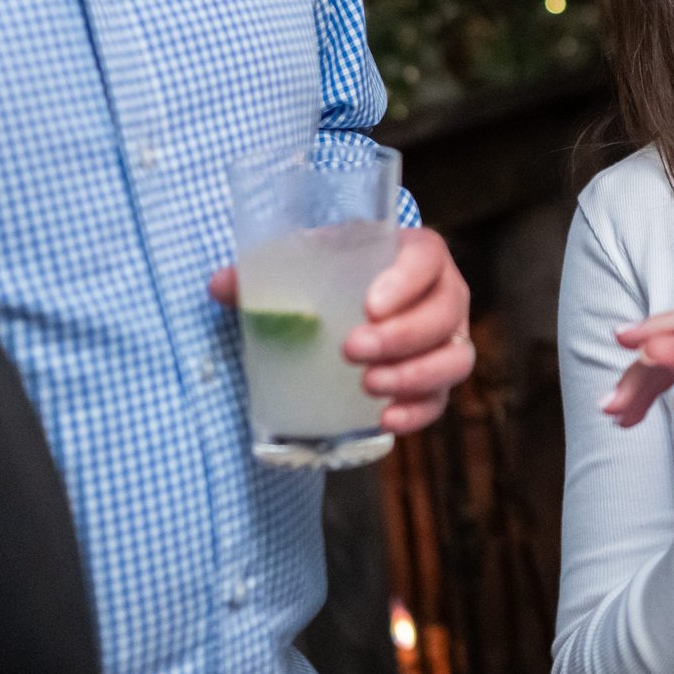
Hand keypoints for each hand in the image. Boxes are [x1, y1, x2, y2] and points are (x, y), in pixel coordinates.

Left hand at [209, 227, 474, 434]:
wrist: (364, 295)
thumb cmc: (340, 272)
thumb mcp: (311, 262)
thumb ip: (267, 272)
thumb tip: (219, 285)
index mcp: (418, 253)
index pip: (428, 257)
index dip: (406, 281)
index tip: (369, 304)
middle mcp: (445, 294)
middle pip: (443, 314)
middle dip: (401, 336)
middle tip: (351, 350)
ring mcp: (448, 339)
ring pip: (454, 359)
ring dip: (414, 375)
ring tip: (369, 386)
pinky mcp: (439, 378)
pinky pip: (441, 399)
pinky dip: (419, 412)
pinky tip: (386, 420)